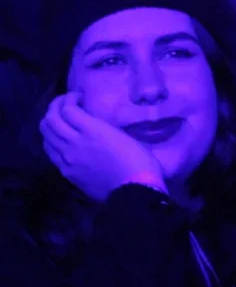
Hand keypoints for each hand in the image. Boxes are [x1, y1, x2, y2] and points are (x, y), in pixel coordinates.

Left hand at [39, 92, 166, 201]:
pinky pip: (51, 152)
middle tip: (65, 104)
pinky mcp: (67, 172)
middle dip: (55, 107)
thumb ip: (104, 128)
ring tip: (59, 120)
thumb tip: (95, 125)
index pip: (67, 109)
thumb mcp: (124, 136)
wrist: (135, 190)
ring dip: (50, 123)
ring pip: (46, 135)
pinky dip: (51, 141)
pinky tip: (59, 140)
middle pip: (51, 119)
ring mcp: (68, 159)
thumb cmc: (139, 161)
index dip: (68, 98)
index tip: (78, 96)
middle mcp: (75, 142)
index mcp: (93, 131)